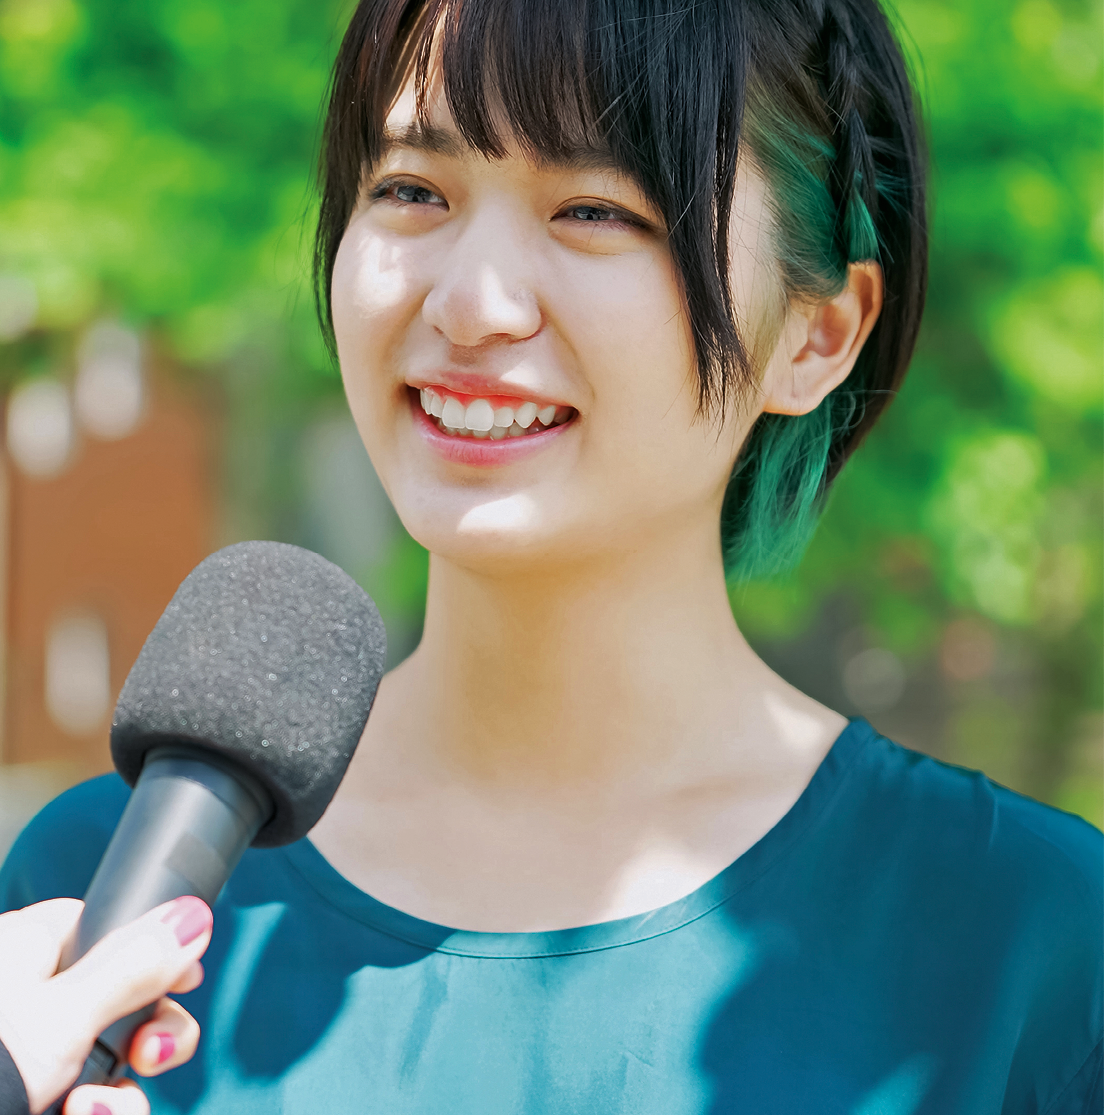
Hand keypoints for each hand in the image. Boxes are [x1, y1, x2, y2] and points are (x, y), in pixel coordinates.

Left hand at [0, 896, 212, 1114]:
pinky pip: (86, 1101)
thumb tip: (191, 913)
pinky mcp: (29, 1101)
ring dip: (118, 1097)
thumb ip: (134, 966)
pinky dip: (95, 1113)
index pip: (101, 926)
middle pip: (118, 998)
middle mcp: (23, 1002)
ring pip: (105, 1064)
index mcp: (20, 952)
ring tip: (91, 1113)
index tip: (186, 980)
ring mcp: (25, 1060)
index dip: (152, 951)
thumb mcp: (63, 1019)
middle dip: (148, 1034)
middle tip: (154, 1055)